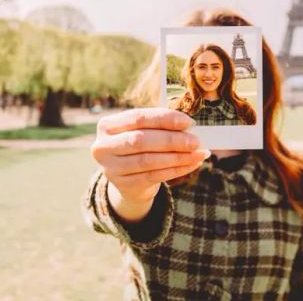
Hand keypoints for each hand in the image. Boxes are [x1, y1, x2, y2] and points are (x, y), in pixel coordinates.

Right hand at [90, 108, 208, 203]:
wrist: (129, 177)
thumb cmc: (141, 146)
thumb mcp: (145, 131)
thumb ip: (161, 125)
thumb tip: (189, 126)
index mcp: (108, 125)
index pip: (138, 118)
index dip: (165, 119)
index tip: (189, 122)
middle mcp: (103, 146)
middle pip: (141, 140)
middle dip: (172, 140)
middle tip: (196, 141)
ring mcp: (111, 167)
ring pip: (148, 161)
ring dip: (178, 157)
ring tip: (198, 153)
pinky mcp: (123, 185)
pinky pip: (154, 176)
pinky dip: (176, 170)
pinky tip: (192, 164)